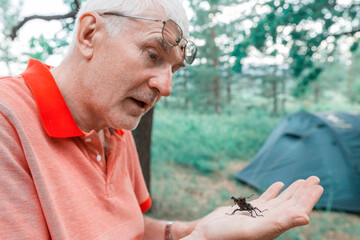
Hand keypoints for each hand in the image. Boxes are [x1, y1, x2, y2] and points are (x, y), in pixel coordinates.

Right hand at [182, 176, 322, 239]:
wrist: (206, 235)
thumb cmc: (227, 235)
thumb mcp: (254, 228)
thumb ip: (280, 222)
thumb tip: (306, 217)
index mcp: (274, 226)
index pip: (297, 211)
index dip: (308, 199)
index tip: (317, 186)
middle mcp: (270, 221)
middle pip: (292, 204)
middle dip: (304, 192)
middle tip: (315, 179)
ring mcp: (260, 215)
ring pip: (281, 200)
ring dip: (292, 190)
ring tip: (302, 180)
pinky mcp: (249, 210)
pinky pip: (266, 198)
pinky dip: (274, 190)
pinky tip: (279, 184)